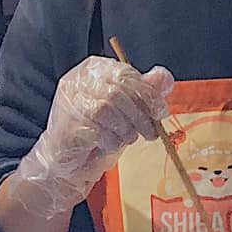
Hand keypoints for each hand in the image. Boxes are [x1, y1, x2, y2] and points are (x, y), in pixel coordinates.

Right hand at [16, 56, 174, 220]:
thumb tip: (164, 78)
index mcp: (93, 70)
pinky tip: (111, 144)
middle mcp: (78, 81)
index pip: (125, 73)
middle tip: (151, 132)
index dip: (147, 93)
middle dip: (140, 114)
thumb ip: (144, 91)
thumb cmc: (98, 132)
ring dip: (126, 128)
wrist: (68, 161)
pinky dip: (111, 140)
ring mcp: (69, 103)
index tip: (160, 112)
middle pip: (118, 90)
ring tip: (129, 139)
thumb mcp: (126, 109)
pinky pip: (96, 129)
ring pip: (107, 108)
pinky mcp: (67, 126)